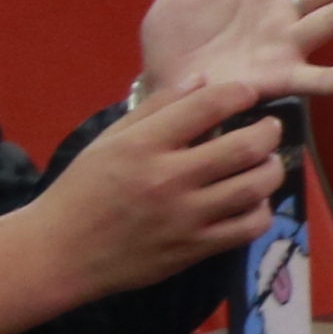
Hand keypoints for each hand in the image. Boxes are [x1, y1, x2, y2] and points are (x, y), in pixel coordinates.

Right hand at [33, 79, 286, 299]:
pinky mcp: (193, 249)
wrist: (60, 253)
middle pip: (245, 147)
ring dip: (272, 169)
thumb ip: (157, 107)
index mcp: (144, 145)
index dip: (240, 93)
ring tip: (266, 162)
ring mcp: (184, 217)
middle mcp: (168, 179)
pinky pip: (248, 228)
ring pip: (255, 187)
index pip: (208, 106)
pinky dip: (261, 210)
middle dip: (269, 131)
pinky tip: (252, 201)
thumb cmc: (83, 190)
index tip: (248, 94)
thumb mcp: (109, 140)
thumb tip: (202, 80)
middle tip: (270, 128)